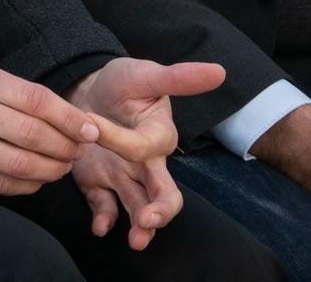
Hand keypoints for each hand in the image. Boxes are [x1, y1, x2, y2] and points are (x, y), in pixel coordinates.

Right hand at [0, 64, 107, 194]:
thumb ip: (18, 94)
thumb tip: (70, 118)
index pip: (36, 100)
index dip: (70, 118)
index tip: (91, 129)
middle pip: (30, 135)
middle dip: (65, 147)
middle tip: (80, 150)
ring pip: (17, 164)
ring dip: (50, 169)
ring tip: (63, 165)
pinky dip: (27, 184)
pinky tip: (38, 178)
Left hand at [64, 58, 223, 247]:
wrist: (92, 90)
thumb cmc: (124, 83)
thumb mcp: (147, 75)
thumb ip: (178, 78)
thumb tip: (219, 71)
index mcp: (158, 137)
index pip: (143, 148)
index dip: (118, 139)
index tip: (92, 123)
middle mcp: (145, 164)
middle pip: (164, 195)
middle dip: (160, 210)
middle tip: (148, 218)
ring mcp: (124, 177)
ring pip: (139, 208)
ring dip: (140, 226)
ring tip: (136, 240)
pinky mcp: (100, 184)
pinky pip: (106, 208)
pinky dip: (105, 220)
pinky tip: (101, 227)